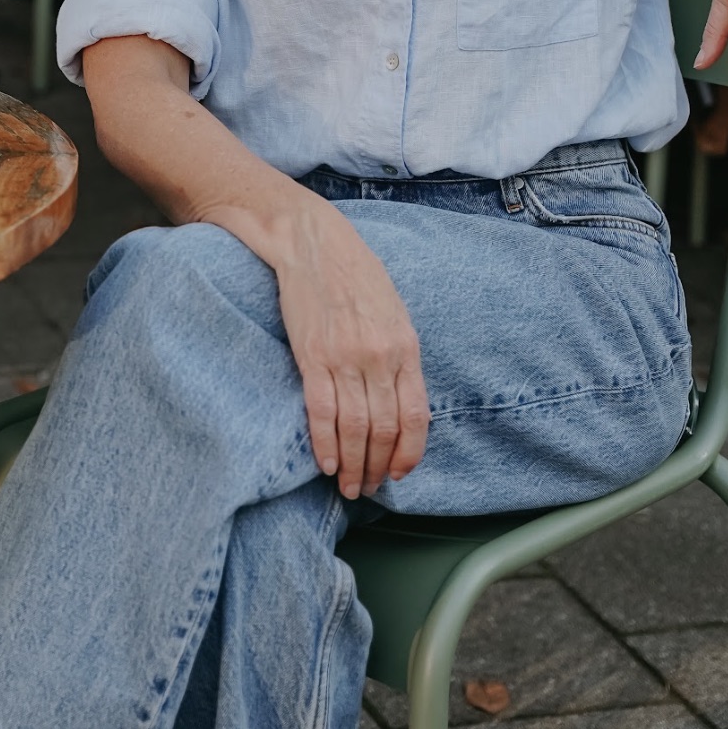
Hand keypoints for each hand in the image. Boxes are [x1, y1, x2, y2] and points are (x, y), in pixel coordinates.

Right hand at [272, 198, 428, 498]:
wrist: (313, 241)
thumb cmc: (355, 274)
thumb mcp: (393, 311)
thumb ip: (400, 356)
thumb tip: (403, 403)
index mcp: (406, 345)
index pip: (415, 416)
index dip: (408, 453)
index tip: (399, 473)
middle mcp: (379, 356)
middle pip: (384, 429)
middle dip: (377, 466)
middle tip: (367, 487)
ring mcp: (345, 357)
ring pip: (354, 429)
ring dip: (351, 465)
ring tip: (346, 485)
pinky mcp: (312, 356)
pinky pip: (321, 412)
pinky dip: (324, 444)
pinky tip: (325, 462)